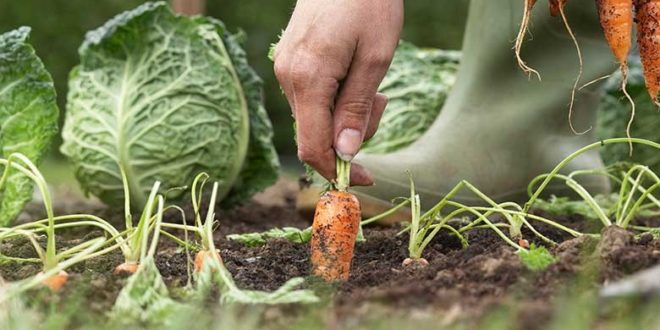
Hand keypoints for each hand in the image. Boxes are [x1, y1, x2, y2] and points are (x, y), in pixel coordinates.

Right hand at [273, 0, 402, 184]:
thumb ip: (356, 109)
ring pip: (314, 116)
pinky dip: (335, 98)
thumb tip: (345, 154)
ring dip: (345, 113)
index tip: (364, 179)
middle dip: (351, 132)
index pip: (312, 146)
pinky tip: (352, 73)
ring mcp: (285, 68)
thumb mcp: (375, 59)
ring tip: (370, 80)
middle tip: (380, 100)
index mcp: (307, 79)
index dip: (337, 170)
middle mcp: (287, 77)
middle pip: (315, 133)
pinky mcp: (290, 61)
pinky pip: (311, 97)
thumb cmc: (369, 4)